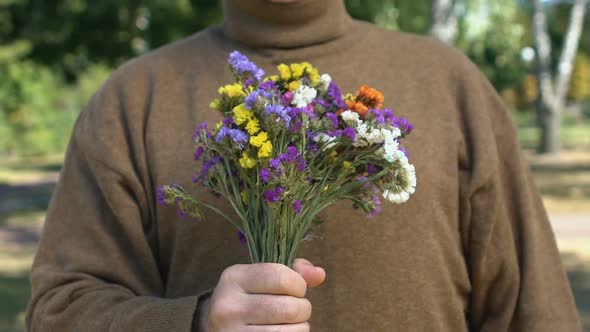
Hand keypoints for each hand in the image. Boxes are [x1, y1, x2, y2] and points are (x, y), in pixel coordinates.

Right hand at [199, 258, 325, 330]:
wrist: (215, 325)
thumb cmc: (247, 298)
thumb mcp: (260, 277)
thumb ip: (291, 271)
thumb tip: (319, 274)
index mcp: (234, 278)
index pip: (281, 277)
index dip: (299, 284)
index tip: (296, 289)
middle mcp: (229, 305)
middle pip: (290, 308)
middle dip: (303, 308)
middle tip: (296, 308)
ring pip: (291, 331)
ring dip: (300, 326)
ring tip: (289, 322)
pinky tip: (283, 331)